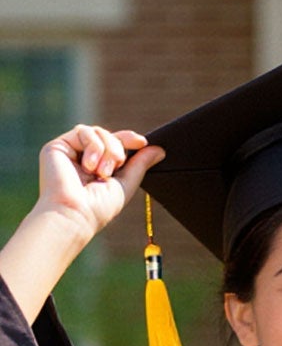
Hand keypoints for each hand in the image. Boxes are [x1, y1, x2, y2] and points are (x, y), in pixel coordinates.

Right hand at [34, 126, 159, 243]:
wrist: (75, 213)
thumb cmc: (99, 207)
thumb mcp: (126, 184)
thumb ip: (140, 165)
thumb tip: (159, 149)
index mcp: (98, 167)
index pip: (115, 144)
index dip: (129, 139)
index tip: (142, 142)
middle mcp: (83, 158)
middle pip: (108, 135)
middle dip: (118, 148)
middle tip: (116, 166)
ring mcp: (70, 151)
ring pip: (97, 131)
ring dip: (107, 149)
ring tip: (102, 172)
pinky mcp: (57, 146)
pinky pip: (83, 131)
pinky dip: (93, 146)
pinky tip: (89, 166)